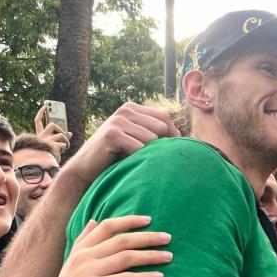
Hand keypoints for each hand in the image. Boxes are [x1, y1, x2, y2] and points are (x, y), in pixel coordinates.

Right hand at [30, 215, 171, 276]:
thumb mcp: (71, 264)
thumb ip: (83, 241)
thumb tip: (95, 221)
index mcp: (80, 249)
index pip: (107, 226)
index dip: (129, 220)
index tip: (149, 219)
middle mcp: (84, 257)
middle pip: (122, 240)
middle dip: (148, 237)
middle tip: (168, 238)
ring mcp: (88, 272)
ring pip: (126, 257)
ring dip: (151, 256)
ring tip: (169, 257)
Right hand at [35, 105, 72, 155]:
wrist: (42, 168)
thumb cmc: (49, 158)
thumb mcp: (56, 147)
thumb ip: (61, 139)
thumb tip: (70, 133)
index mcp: (38, 137)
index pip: (37, 121)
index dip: (41, 113)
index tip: (45, 106)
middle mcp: (40, 137)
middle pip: (52, 125)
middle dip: (60, 129)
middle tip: (66, 137)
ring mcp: (45, 141)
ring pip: (60, 134)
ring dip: (66, 140)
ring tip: (66, 147)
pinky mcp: (51, 145)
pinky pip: (63, 143)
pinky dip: (64, 147)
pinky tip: (63, 151)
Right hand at [62, 102, 178, 185]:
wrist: (86, 168)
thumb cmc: (115, 157)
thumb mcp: (136, 140)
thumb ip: (155, 134)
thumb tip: (190, 139)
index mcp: (132, 108)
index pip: (165, 117)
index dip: (172, 135)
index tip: (172, 152)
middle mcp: (126, 110)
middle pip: (162, 126)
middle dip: (162, 145)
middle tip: (150, 158)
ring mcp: (119, 120)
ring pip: (152, 138)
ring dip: (147, 154)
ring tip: (134, 160)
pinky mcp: (113, 133)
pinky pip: (139, 147)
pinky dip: (137, 158)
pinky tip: (127, 162)